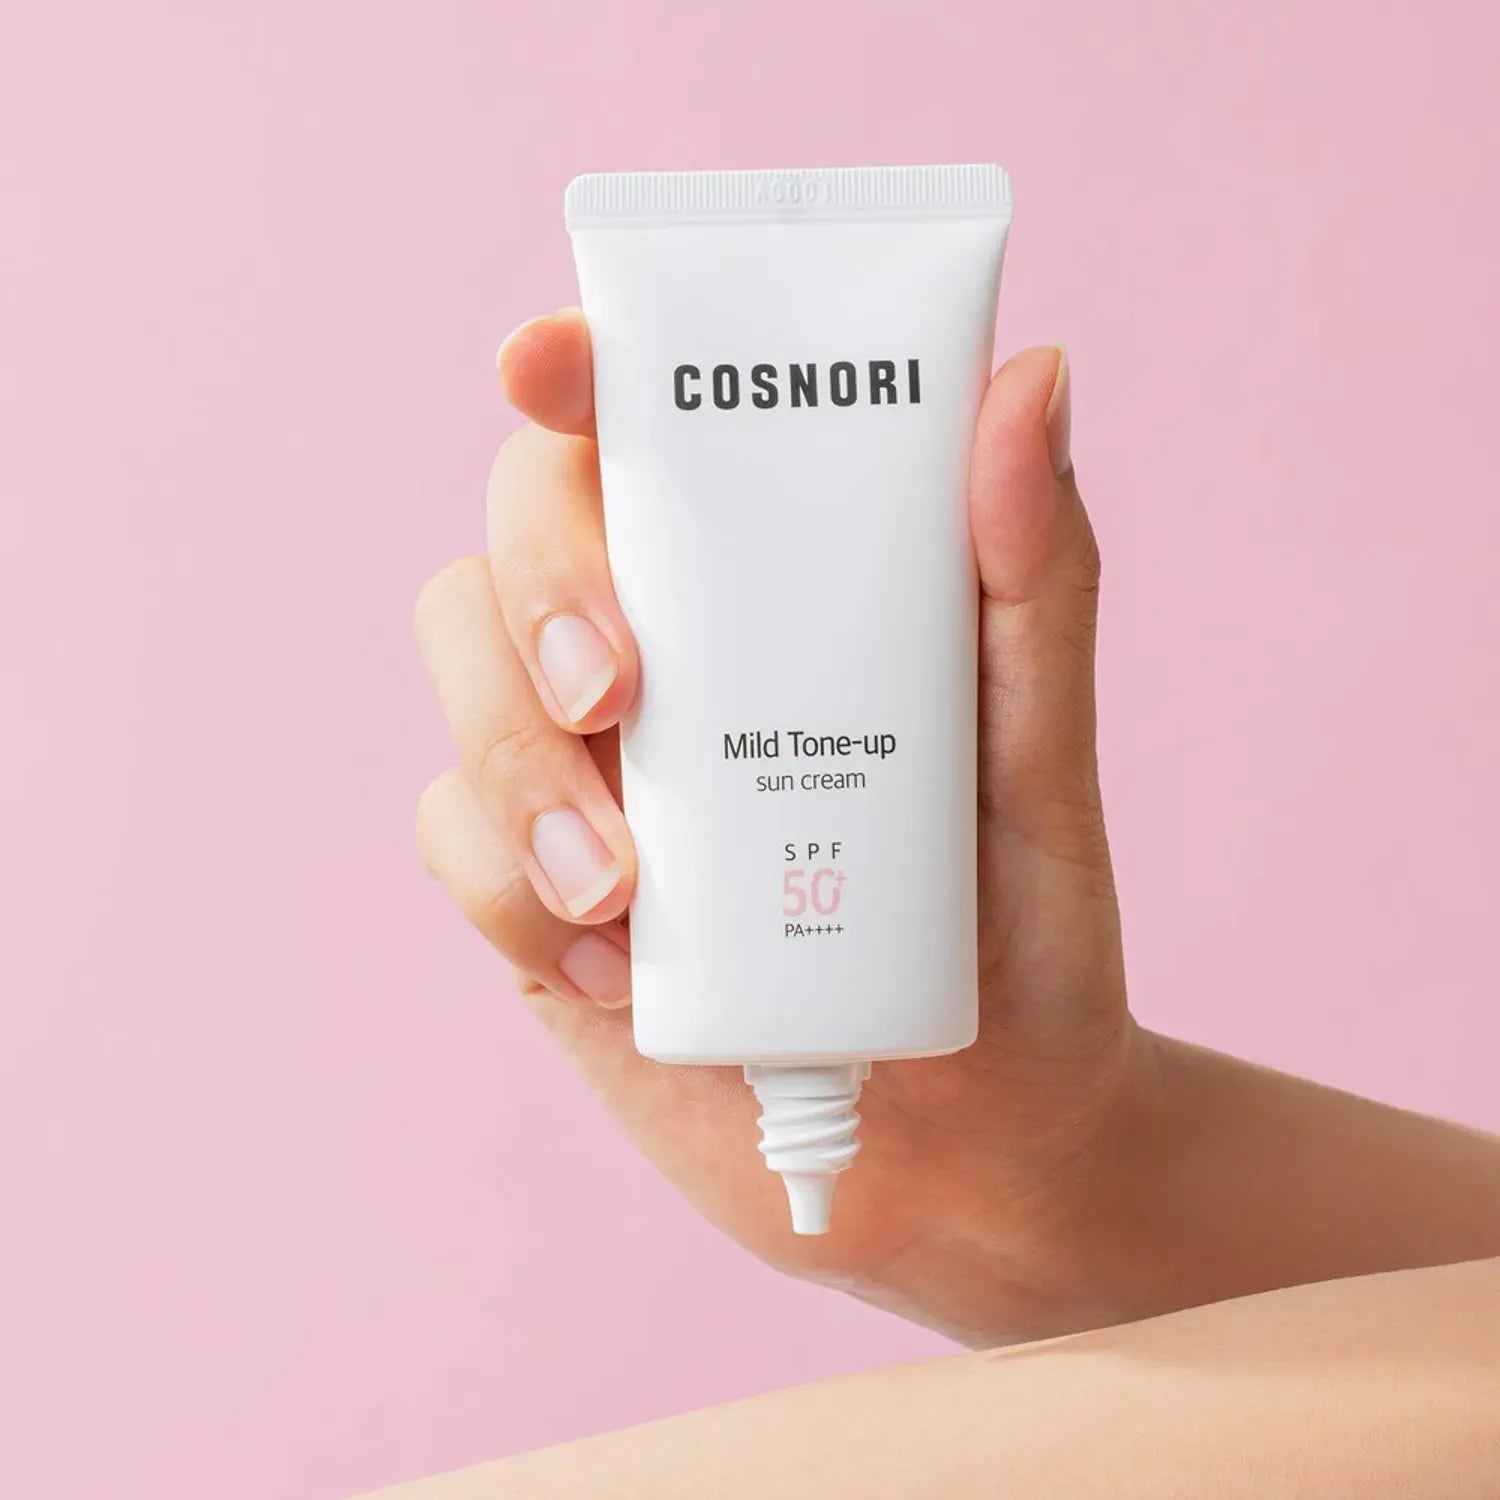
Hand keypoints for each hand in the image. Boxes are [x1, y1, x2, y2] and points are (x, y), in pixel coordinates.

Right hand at [414, 310, 1150, 1345]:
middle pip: (521, 533)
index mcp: (777, 585)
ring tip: (623, 886)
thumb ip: (1032, 579)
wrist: (969, 1139)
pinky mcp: (537, 885)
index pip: (650, 434)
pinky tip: (617, 965)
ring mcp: (586, 768)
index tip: (544, 362)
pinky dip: (507, 889)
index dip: (579, 375)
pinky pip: (452, 838)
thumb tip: (1034, 375)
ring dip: (511, 763)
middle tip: (617, 694)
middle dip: (541, 593)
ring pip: (461, 675)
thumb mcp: (1037, 755)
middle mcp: (666, 652)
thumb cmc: (1014, 932)